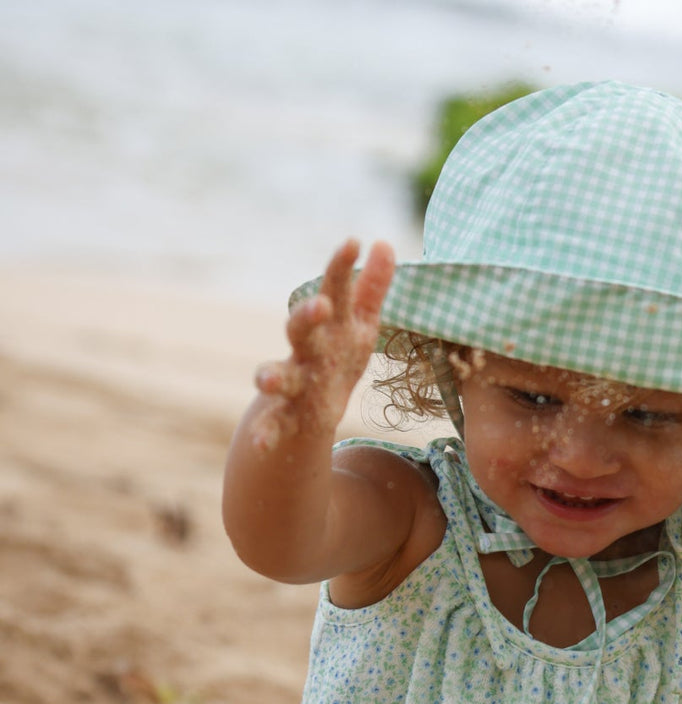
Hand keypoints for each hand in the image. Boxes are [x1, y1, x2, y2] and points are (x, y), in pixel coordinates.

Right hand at [249, 238, 395, 452]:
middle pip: (300, 328)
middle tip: (321, 306)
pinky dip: (264, 435)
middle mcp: (306, 350)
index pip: (334, 289)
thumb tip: (385, 243)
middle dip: (307, 317)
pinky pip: (272, 425)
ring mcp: (293, 382)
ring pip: (277, 375)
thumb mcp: (360, 326)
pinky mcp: (287, 415)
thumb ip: (372, 289)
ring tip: (268, 379)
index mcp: (328, 326)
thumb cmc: (338, 358)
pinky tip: (259, 447)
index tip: (354, 241)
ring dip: (270, 376)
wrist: (310, 409)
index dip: (341, 266)